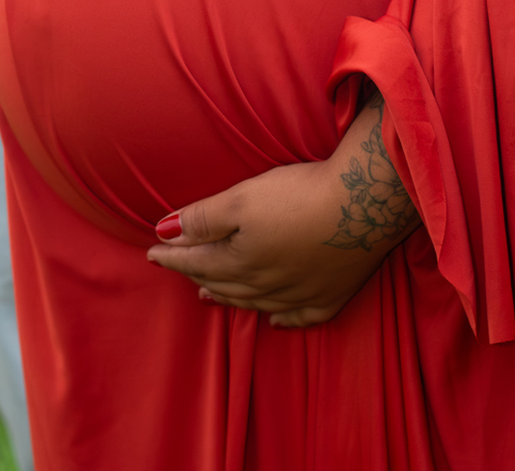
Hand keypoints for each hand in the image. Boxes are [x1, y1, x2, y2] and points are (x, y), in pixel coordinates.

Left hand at [145, 100, 418, 327]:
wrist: (363, 207)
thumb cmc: (298, 197)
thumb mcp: (241, 198)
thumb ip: (203, 218)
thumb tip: (164, 231)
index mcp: (242, 261)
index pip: (197, 261)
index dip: (172, 256)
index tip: (151, 252)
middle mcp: (267, 284)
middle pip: (224, 283)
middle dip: (197, 275)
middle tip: (181, 270)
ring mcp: (301, 293)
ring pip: (254, 301)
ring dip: (230, 297)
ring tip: (210, 294)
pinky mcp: (331, 293)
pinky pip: (299, 315)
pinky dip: (282, 318)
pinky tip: (273, 318)